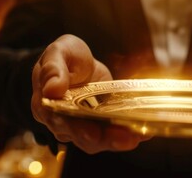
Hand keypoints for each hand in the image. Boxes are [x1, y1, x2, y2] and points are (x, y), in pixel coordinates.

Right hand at [31, 34, 150, 153]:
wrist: (78, 61)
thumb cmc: (65, 56)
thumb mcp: (58, 52)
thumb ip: (53, 68)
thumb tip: (52, 89)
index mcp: (47, 105)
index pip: (59, 121)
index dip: (76, 130)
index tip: (92, 134)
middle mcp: (63, 121)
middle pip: (83, 136)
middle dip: (106, 139)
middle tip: (127, 138)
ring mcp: (82, 124)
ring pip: (99, 139)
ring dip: (119, 140)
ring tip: (139, 135)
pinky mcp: (100, 122)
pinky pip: (112, 131)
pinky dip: (128, 132)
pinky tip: (144, 131)